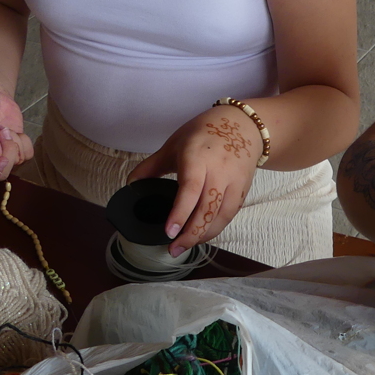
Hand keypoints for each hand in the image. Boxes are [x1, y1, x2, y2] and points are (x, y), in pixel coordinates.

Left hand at [128, 105, 260, 256]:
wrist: (243, 125)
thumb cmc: (204, 133)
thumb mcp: (173, 145)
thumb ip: (151, 166)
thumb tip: (131, 185)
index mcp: (197, 157)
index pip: (190, 189)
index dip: (180, 213)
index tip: (169, 232)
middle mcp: (219, 170)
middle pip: (208, 209)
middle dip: (191, 234)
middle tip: (173, 249)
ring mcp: (234, 181)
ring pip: (221, 216)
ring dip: (203, 235)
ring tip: (185, 245)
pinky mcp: (243, 189)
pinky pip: (230, 215)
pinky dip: (215, 228)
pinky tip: (202, 234)